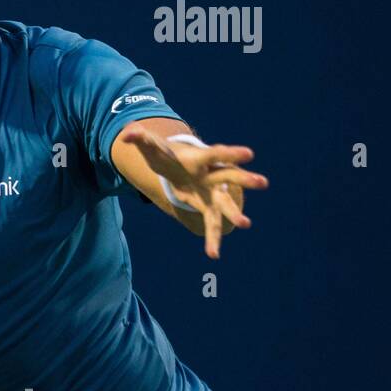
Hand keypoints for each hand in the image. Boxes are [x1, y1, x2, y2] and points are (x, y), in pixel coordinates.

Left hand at [118, 126, 268, 258]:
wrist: (175, 164)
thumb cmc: (165, 153)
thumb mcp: (152, 146)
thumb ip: (140, 138)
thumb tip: (127, 135)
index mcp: (199, 158)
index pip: (216, 154)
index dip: (231, 153)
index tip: (250, 154)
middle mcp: (210, 174)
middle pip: (229, 176)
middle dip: (245, 179)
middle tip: (263, 182)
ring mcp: (211, 192)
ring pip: (224, 203)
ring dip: (233, 213)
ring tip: (244, 224)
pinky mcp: (206, 206)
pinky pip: (211, 223)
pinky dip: (212, 239)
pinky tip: (213, 254)